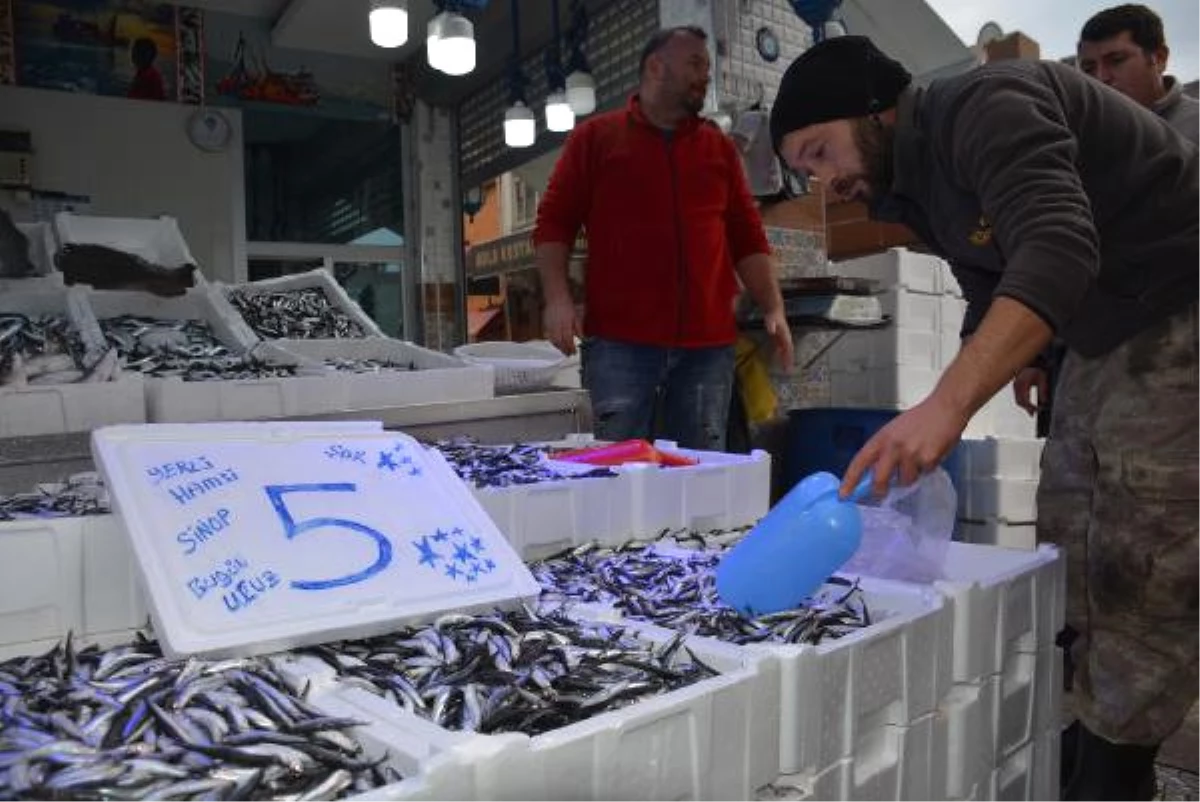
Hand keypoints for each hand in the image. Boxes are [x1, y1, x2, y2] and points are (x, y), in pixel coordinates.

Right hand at [542, 297, 579, 355]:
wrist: (556, 298)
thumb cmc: (567, 306)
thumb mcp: (576, 317)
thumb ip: (578, 329)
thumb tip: (582, 338)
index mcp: (566, 324)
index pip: (568, 340)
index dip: (571, 348)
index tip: (574, 352)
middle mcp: (558, 327)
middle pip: (560, 343)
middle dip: (564, 350)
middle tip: (569, 354)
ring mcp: (550, 326)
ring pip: (554, 341)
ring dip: (559, 348)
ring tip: (563, 351)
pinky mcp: (546, 325)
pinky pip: (549, 337)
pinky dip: (553, 342)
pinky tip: (557, 344)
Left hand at [763, 309, 793, 371]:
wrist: (774, 309)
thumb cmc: (773, 315)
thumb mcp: (771, 320)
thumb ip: (771, 325)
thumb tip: (771, 330)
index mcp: (785, 336)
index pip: (789, 349)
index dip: (789, 358)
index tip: (788, 367)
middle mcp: (786, 338)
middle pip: (789, 352)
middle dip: (789, 361)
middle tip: (788, 371)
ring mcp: (783, 337)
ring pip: (786, 350)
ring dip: (786, 358)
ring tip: (785, 368)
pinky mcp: (779, 337)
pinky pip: (781, 347)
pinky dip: (781, 353)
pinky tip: (777, 358)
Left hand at [840, 392, 969, 498]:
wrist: (945, 408)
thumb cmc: (920, 419)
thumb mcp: (893, 431)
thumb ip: (883, 450)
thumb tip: (872, 473)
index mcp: (881, 438)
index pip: (859, 462)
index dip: (850, 480)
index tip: (843, 495)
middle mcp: (893, 447)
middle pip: (879, 479)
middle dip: (879, 490)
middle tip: (881, 493)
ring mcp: (910, 454)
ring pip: (904, 481)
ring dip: (910, 476)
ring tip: (918, 459)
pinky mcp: (928, 460)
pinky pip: (924, 474)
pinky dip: (927, 469)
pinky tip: (931, 454)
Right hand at [1012, 367, 1047, 415]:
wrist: (1030, 363)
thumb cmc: (1037, 370)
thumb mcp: (1043, 379)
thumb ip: (1043, 391)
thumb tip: (1044, 402)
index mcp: (1024, 384)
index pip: (1026, 400)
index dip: (1032, 407)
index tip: (1040, 409)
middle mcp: (1017, 386)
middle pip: (1020, 402)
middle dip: (1027, 409)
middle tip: (1034, 414)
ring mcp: (1015, 386)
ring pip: (1018, 400)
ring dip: (1025, 407)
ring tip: (1032, 411)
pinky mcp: (1015, 387)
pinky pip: (1018, 397)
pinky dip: (1023, 402)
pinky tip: (1029, 405)